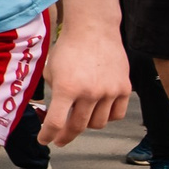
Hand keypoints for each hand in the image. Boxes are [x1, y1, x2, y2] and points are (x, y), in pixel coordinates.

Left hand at [35, 25, 128, 144]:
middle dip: (65, 136)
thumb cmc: (69, 47)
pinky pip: (116, 114)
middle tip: (60, 138)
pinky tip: (99, 110)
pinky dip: (107, 116)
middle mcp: (89, 92)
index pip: (55, 123)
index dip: (48, 135)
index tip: (44, 140)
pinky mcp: (124, 88)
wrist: (93, 28)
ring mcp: (109, 91)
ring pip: (98, 124)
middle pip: (77, 127)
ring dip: (86, 124)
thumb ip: (54, 94)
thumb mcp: (51, 71)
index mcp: (67, 88)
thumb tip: (55, 114)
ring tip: (80, 117)